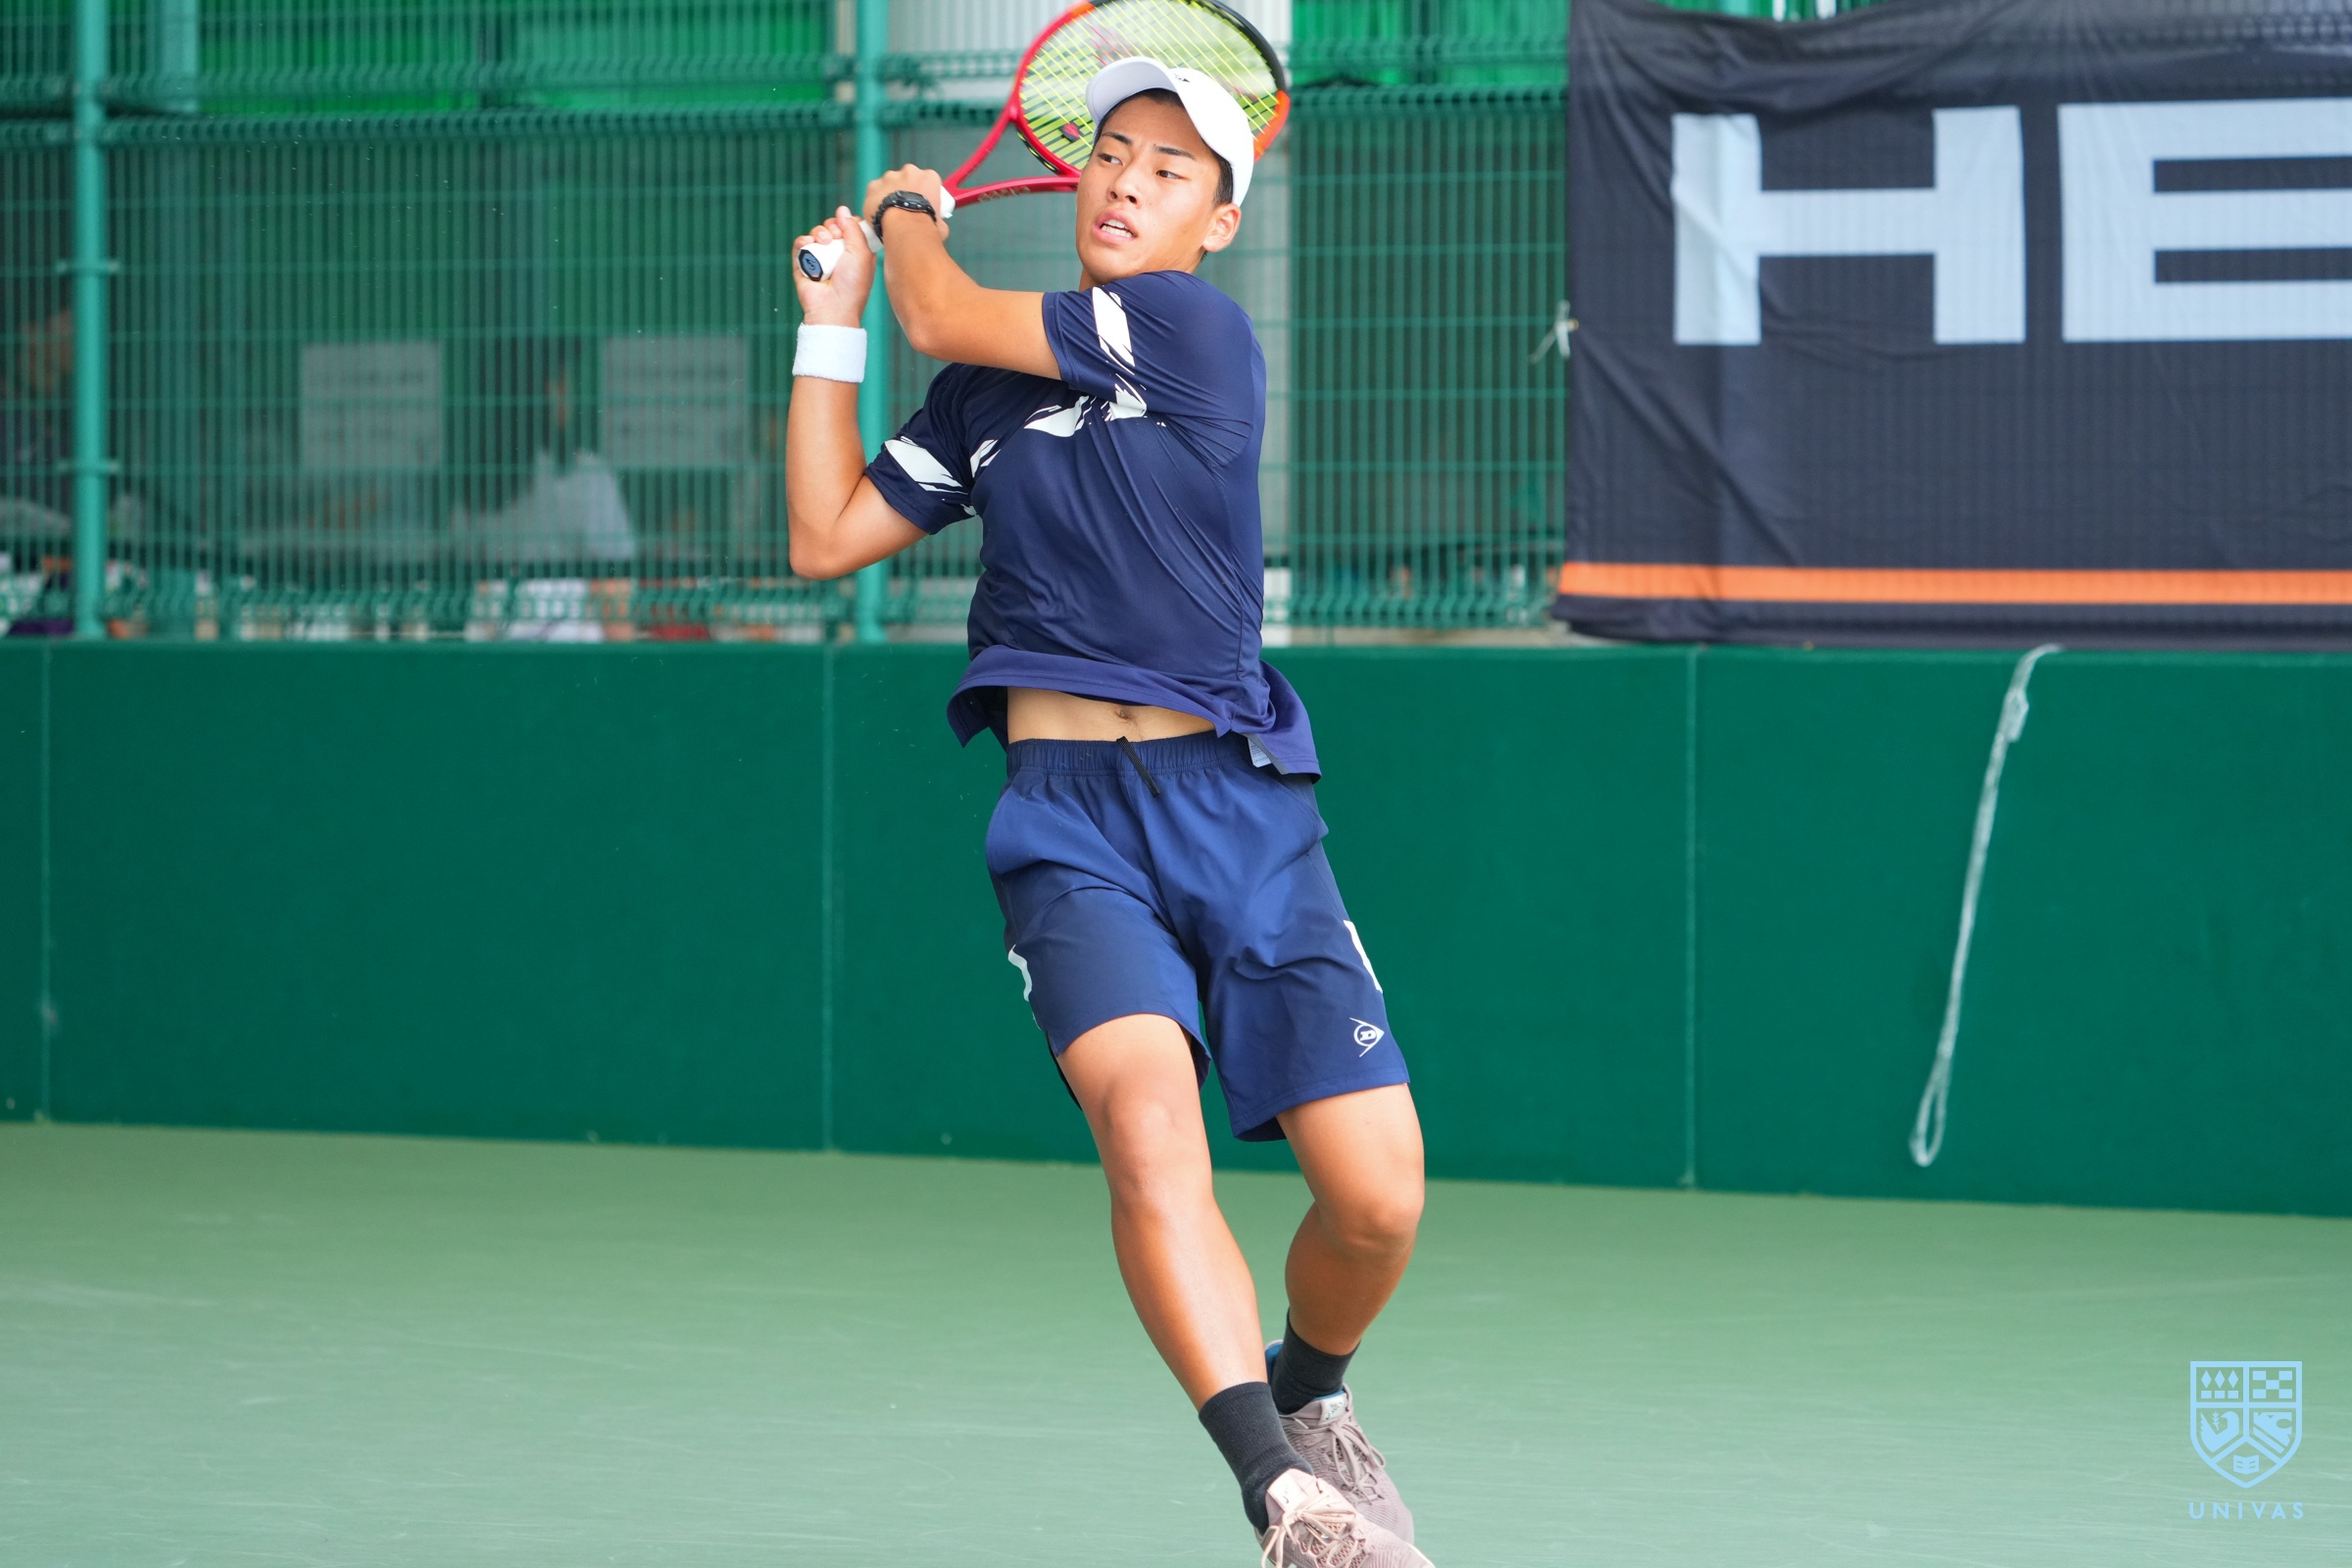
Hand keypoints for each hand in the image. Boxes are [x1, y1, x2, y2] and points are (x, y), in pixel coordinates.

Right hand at [792, 206, 875, 324]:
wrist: (832, 307)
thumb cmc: (852, 284)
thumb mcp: (862, 254)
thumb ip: (854, 229)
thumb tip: (842, 209)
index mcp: (855, 252)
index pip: (850, 227)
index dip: (848, 223)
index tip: (850, 228)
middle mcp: (838, 254)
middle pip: (833, 226)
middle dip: (833, 226)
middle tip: (836, 237)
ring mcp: (820, 258)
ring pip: (817, 232)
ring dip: (820, 232)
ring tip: (824, 243)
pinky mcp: (803, 263)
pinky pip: (801, 243)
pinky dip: (804, 241)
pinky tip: (810, 245)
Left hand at [863, 165, 952, 238]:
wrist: (905, 229)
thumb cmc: (925, 226)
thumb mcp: (941, 225)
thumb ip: (939, 220)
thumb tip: (938, 226)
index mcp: (930, 178)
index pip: (929, 180)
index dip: (925, 192)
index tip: (923, 204)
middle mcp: (909, 171)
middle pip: (907, 178)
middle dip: (906, 190)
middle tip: (906, 209)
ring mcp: (890, 177)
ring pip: (889, 183)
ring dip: (890, 194)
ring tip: (891, 213)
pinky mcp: (874, 185)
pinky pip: (874, 192)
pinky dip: (875, 200)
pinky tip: (879, 213)